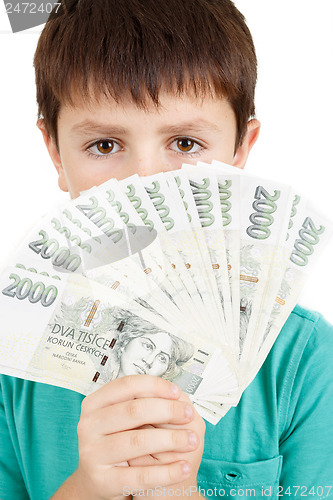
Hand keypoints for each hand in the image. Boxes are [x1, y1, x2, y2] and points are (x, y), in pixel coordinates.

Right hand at [73, 375, 201, 499]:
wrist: (96, 481)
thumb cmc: (115, 442)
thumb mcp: (120, 417)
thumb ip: (140, 401)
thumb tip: (175, 394)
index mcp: (94, 404)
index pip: (127, 386)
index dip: (155, 386)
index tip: (176, 392)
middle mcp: (88, 426)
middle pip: (134, 410)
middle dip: (168, 410)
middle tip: (188, 414)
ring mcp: (93, 454)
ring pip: (139, 441)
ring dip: (171, 439)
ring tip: (190, 440)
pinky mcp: (103, 481)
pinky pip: (141, 475)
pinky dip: (167, 472)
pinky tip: (183, 467)